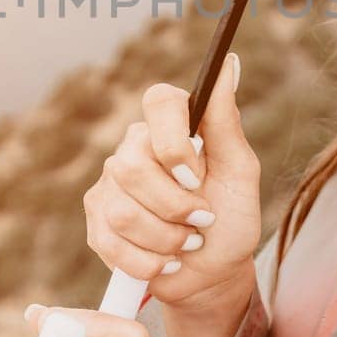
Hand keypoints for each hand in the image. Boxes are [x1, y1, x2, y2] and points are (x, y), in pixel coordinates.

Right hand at [83, 51, 262, 313]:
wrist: (213, 273)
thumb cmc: (230, 218)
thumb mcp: (239, 171)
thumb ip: (226, 119)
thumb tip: (229, 63)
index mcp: (169, 125)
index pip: (158, 101)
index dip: (173, 143)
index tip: (195, 177)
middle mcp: (133, 148)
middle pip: (132, 167)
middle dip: (174, 207)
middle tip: (201, 220)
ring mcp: (109, 186)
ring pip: (122, 211)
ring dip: (166, 239)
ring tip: (186, 243)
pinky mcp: (96, 223)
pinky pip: (110, 242)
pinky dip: (148, 262)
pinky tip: (166, 261)